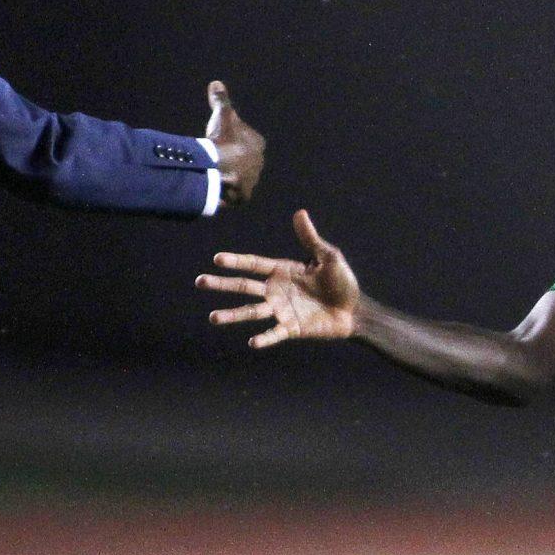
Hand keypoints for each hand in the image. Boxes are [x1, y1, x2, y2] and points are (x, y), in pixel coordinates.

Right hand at [197, 209, 361, 347]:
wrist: (354, 311)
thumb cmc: (342, 282)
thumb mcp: (329, 257)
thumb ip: (311, 239)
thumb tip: (300, 213)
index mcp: (282, 271)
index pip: (253, 264)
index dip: (236, 261)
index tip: (217, 259)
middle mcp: (276, 291)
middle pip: (244, 287)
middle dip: (222, 284)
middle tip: (199, 282)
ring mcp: (281, 310)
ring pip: (251, 312)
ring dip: (232, 315)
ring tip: (213, 317)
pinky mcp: (291, 328)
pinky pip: (274, 333)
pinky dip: (263, 339)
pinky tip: (252, 341)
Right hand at [204, 80, 264, 205]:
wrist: (219, 168)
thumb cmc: (223, 139)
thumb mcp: (222, 115)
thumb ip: (221, 99)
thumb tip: (216, 83)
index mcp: (258, 144)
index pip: (247, 140)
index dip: (233, 139)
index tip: (221, 140)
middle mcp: (259, 163)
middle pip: (244, 160)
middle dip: (233, 159)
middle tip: (216, 157)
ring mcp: (252, 181)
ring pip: (240, 177)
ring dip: (230, 176)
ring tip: (214, 173)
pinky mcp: (243, 197)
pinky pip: (234, 194)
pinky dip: (226, 192)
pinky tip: (215, 188)